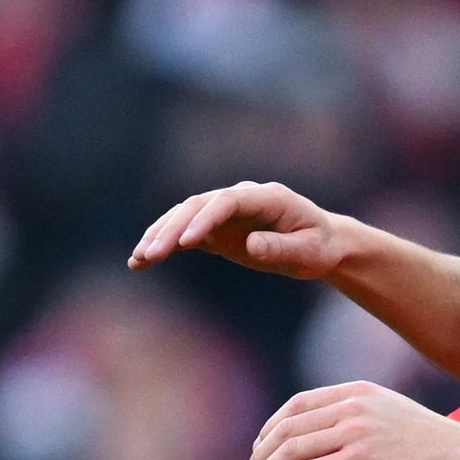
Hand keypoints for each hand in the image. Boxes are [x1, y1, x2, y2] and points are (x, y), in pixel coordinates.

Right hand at [128, 180, 346, 278]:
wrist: (321, 245)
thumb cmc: (319, 246)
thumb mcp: (309, 251)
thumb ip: (282, 247)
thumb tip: (252, 244)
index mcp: (266, 197)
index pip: (227, 201)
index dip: (205, 218)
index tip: (188, 242)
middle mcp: (240, 199)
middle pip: (198, 207)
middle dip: (172, 230)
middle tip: (152, 254)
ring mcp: (225, 213)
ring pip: (184, 217)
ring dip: (160, 236)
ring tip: (139, 259)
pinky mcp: (216, 230)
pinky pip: (185, 235)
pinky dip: (164, 245)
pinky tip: (140, 262)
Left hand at [243, 381, 459, 459]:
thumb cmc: (435, 443)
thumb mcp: (393, 415)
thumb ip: (361, 418)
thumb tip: (333, 441)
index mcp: (357, 391)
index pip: (298, 404)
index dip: (271, 426)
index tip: (261, 447)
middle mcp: (351, 407)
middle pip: (286, 428)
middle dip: (260, 454)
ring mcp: (354, 433)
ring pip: (290, 451)